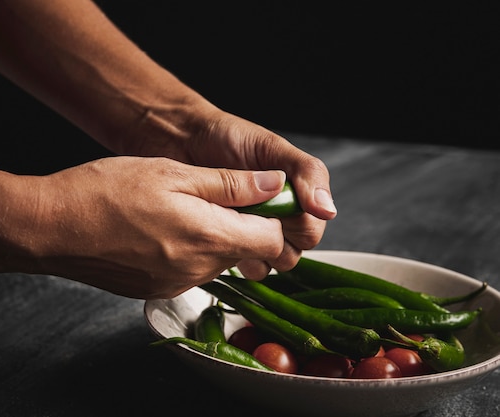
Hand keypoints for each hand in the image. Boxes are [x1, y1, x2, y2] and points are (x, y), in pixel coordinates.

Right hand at [15, 156, 293, 298]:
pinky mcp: (156, 289)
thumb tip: (274, 185)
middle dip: (240, 224)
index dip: (274, 217)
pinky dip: (186, 250)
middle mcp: (198, 269)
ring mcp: (176, 284)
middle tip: (212, 194)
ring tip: (177, 208)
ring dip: (211, 236)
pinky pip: (189, 271)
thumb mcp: (172, 173)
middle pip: (245, 251)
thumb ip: (230, 184)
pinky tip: (158, 229)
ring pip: (216, 260)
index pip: (273, 240)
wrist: (50, 228)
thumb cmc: (105, 192)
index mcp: (209, 236)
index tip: (260, 197)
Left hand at [147, 108, 337, 277]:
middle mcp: (276, 217)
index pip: (310, 231)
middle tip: (250, 217)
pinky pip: (239, 265)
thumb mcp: (272, 147)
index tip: (275, 208)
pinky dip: (232, 259)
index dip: (296, 227)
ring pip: (267, 264)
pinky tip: (219, 240)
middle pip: (292, 252)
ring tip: (232, 227)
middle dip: (274, 242)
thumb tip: (328, 210)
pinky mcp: (224, 240)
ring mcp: (249, 231)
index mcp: (295, 197)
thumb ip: (306, 173)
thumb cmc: (229, 138)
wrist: (183, 139)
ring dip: (254, 254)